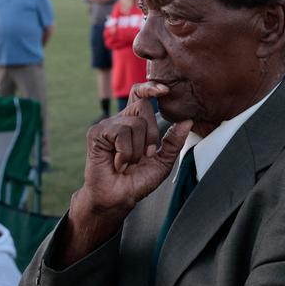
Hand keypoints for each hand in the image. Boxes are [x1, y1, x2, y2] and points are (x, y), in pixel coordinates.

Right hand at [74, 82, 191, 217]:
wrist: (118, 198)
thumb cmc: (137, 181)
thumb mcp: (162, 161)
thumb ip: (174, 141)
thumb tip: (188, 120)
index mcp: (134, 123)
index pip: (140, 95)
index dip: (150, 87)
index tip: (165, 90)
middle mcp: (120, 121)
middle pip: (143, 107)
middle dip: (151, 135)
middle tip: (145, 156)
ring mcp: (107, 126)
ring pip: (134, 123)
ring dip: (138, 150)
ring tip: (128, 162)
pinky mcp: (97, 133)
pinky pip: (121, 133)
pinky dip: (125, 152)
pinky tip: (118, 163)